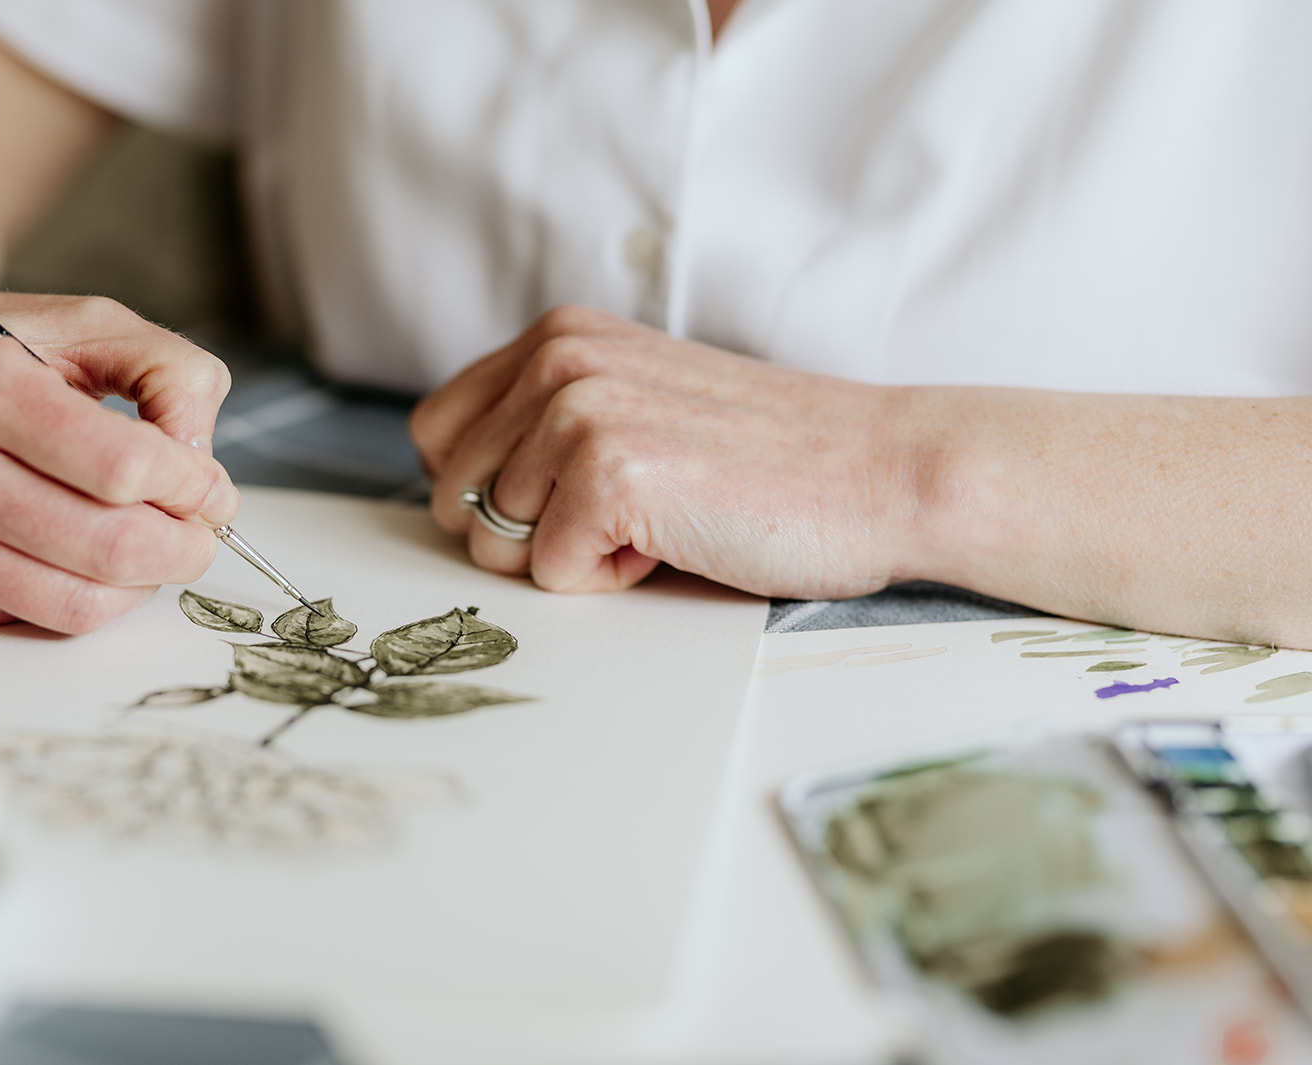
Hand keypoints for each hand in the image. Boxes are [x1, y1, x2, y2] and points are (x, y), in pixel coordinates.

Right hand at [0, 291, 239, 631]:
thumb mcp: (77, 324)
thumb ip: (168, 371)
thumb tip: (205, 464)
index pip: (123, 467)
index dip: (192, 485)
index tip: (209, 484)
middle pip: (108, 548)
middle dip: (184, 547)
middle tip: (201, 531)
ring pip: (72, 603)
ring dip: (140, 584)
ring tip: (150, 547)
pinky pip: (20, 620)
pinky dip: (72, 596)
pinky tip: (69, 555)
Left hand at [410, 306, 922, 598]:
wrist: (878, 471)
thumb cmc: (765, 459)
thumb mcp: (635, 405)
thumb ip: (543, 425)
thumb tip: (457, 493)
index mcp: (558, 337)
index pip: (436, 432)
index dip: (488, 490)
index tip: (567, 497)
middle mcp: (557, 359)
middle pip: (456, 497)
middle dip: (528, 534)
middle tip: (627, 513)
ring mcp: (579, 411)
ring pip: (495, 543)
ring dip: (575, 555)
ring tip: (663, 517)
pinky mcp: (608, 472)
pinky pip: (549, 574)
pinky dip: (611, 580)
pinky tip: (676, 538)